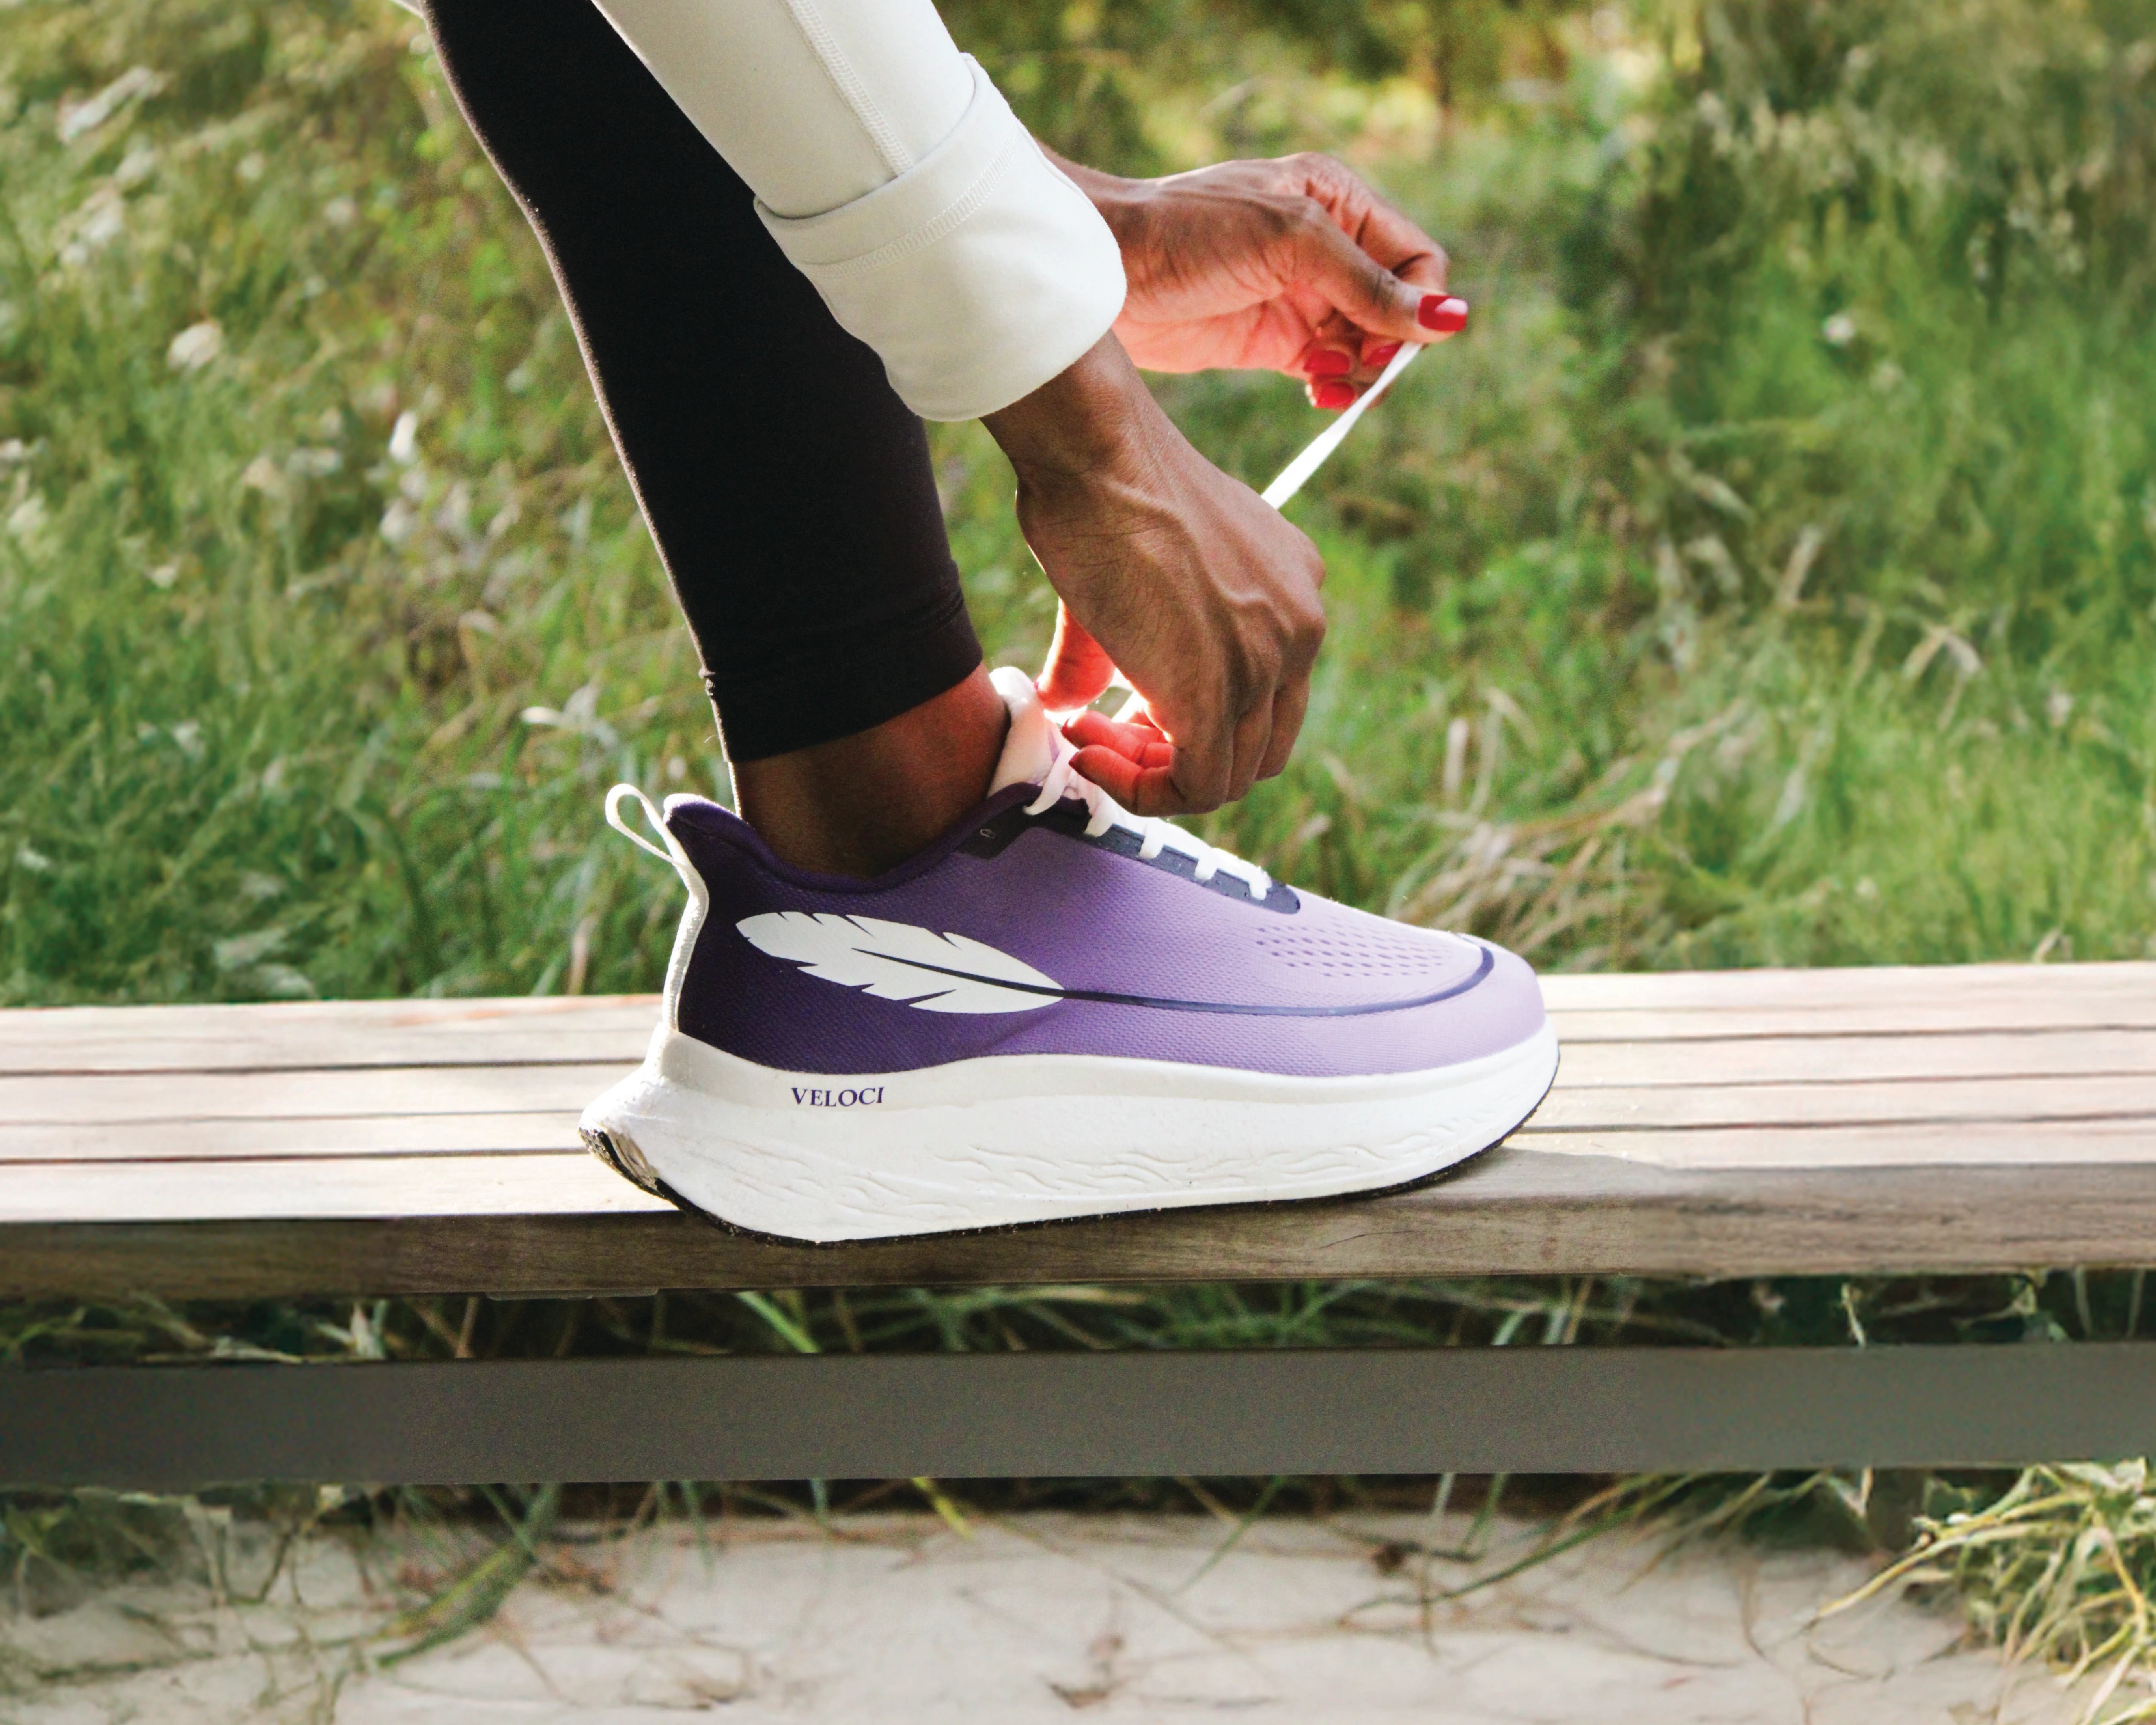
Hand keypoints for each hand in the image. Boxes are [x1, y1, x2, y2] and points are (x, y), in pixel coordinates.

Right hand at [983, 335, 1325, 815]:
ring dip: (1150, 775)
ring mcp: (1268, 663)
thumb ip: (1112, 650)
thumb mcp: (1136, 574)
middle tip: (1108, 732)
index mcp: (1293, 589)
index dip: (1194, 721)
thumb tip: (1066, 702)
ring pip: (1229, 775)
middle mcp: (1301, 626)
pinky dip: (1143, 791)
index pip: (1268, 697)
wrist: (1097, 455)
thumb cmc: (1104, 490)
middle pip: (1259, 746)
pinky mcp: (1219, 695)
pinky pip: (1197, 788)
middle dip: (1179, 756)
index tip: (1125, 710)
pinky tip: (1088, 754)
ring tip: (1089, 740)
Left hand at [1050, 149, 1466, 409]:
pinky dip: (1334, 386)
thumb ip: (1370, 283)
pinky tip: (1319, 393)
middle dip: (1388, 343)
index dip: (1419, 303)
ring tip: (1330, 382)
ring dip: (1361, 371)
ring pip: (1365, 345)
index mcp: (1338, 199)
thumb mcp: (1293, 242)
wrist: (1108, 271)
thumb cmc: (1192, 231)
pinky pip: (1328, 369)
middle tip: (1361, 368)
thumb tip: (1448, 318)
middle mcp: (1327, 246)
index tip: (1396, 341)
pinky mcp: (1273, 340)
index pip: (1415, 257)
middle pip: (1395, 307)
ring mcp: (1300, 296)